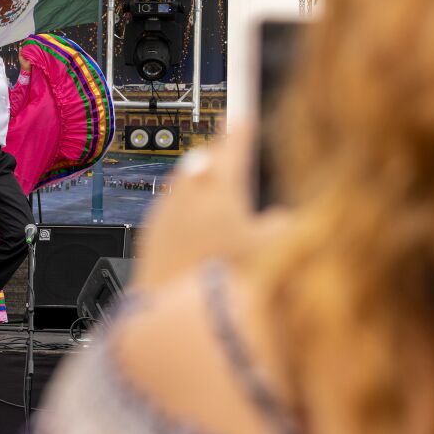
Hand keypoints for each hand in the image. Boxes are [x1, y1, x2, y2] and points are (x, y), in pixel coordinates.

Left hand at [131, 123, 289, 291]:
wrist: (172, 317)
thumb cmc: (224, 284)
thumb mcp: (272, 254)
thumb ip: (283, 228)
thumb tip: (280, 217)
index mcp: (222, 189)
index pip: (232, 145)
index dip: (239, 129)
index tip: (241, 116)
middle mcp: (189, 194)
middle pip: (204, 161)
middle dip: (218, 156)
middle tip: (228, 157)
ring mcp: (166, 211)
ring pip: (185, 184)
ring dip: (199, 184)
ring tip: (215, 201)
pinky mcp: (150, 232)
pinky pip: (169, 209)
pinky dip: (183, 211)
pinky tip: (193, 234)